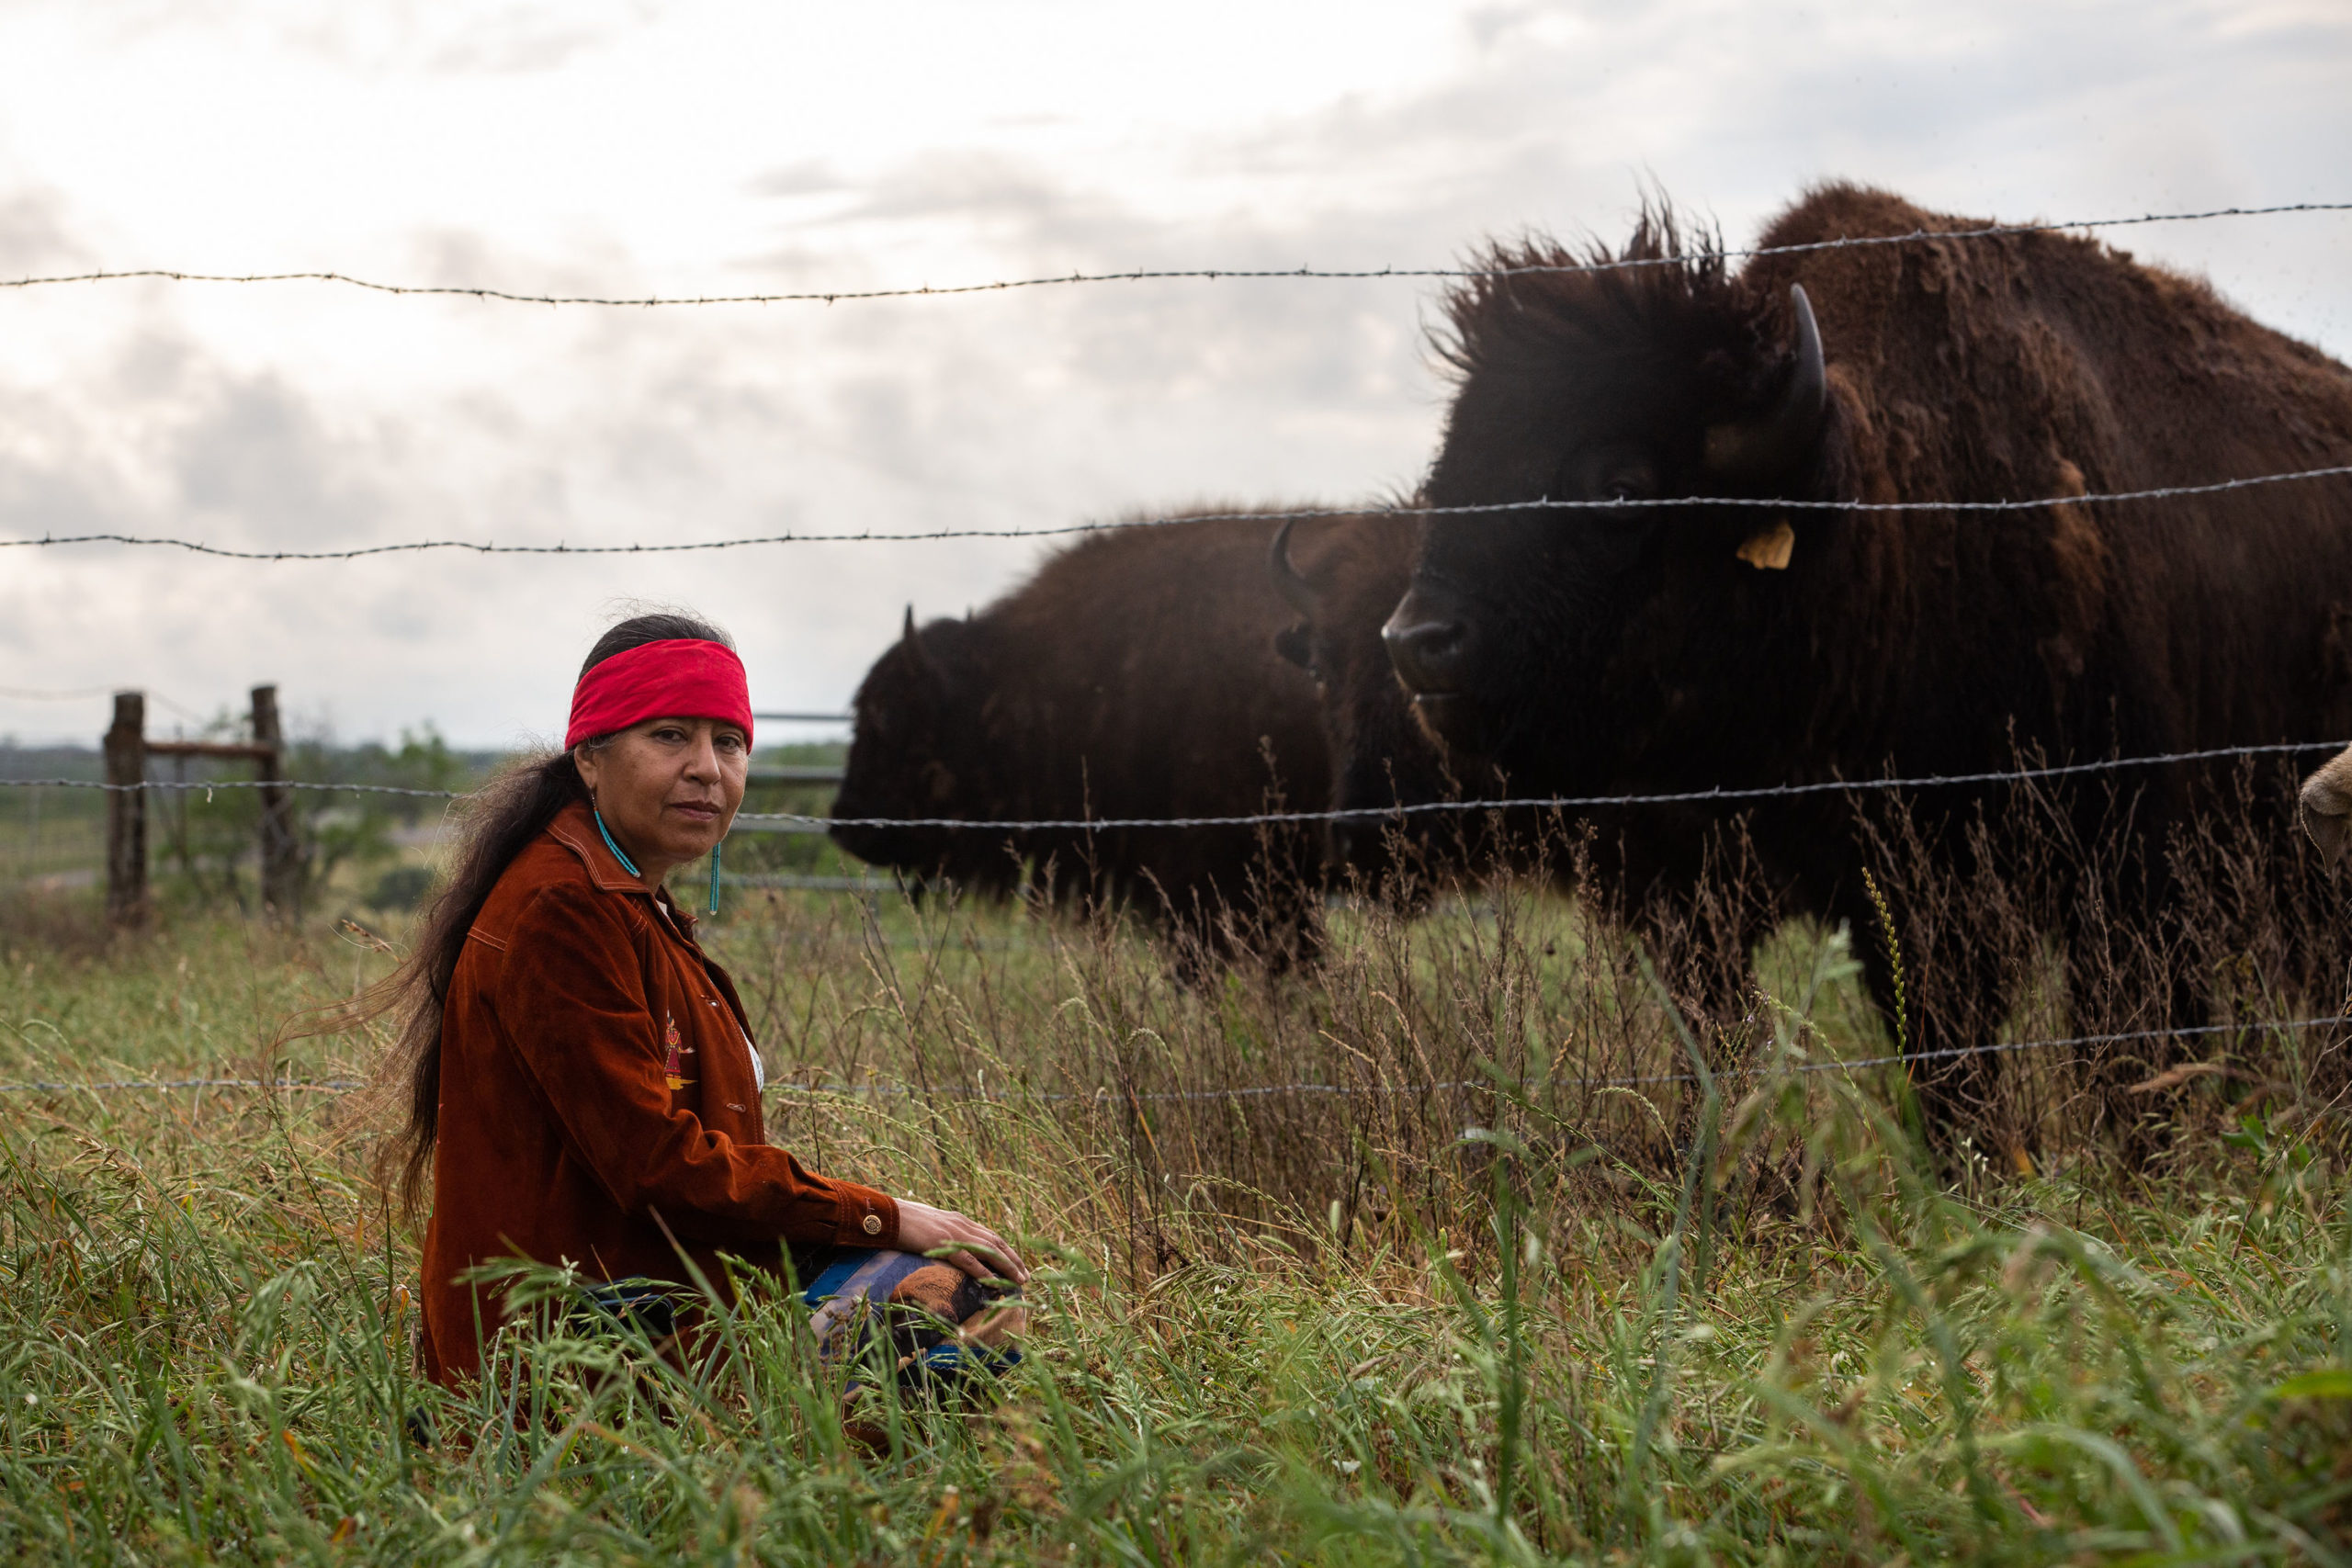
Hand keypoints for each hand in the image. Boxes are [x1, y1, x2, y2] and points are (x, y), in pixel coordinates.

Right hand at [892, 1199, 1027, 1284]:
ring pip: (989, 1250)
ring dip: (1007, 1266)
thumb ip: (942, 1235)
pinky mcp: (942, 1243)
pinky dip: (984, 1271)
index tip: (1017, 1263)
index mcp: (959, 1220)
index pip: (989, 1235)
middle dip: (1013, 1259)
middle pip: (996, 1242)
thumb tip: (948, 1248)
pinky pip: (969, 1260)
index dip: (1005, 1250)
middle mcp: (962, 1224)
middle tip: (1026, 1276)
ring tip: (1019, 1281)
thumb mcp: (929, 1226)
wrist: (886, 1215)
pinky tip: (994, 1282)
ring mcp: (953, 1232)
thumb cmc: (903, 1222)